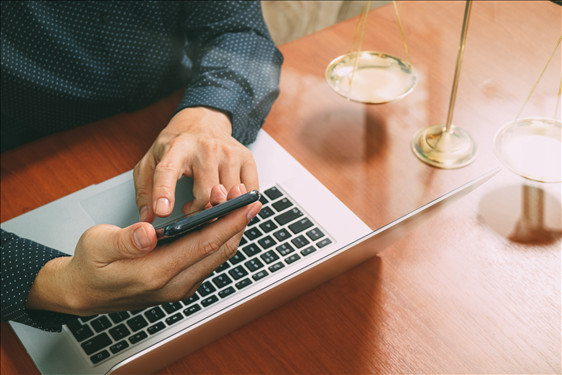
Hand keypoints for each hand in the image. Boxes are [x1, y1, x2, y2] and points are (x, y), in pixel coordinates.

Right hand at [26, 184, 260, 315]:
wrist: (84, 292)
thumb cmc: (91, 266)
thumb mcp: (98, 245)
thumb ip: (125, 239)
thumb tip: (148, 232)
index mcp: (156, 273)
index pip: (204, 245)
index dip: (229, 223)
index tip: (247, 204)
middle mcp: (174, 285)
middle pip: (219, 251)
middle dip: (238, 222)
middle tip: (249, 197)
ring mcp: (179, 286)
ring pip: (217, 256)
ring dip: (231, 230)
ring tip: (239, 203)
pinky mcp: (180, 283)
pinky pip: (208, 259)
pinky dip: (219, 239)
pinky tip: (221, 220)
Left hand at [133, 106, 258, 222]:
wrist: (204, 121)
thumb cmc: (177, 145)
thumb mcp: (151, 162)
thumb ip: (144, 192)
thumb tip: (147, 220)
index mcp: (177, 148)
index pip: (168, 170)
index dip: (164, 193)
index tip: (162, 211)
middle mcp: (206, 148)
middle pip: (205, 193)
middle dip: (197, 212)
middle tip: (189, 211)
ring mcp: (229, 153)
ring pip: (228, 196)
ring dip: (216, 208)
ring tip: (205, 202)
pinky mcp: (247, 158)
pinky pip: (247, 192)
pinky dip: (237, 203)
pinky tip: (225, 197)